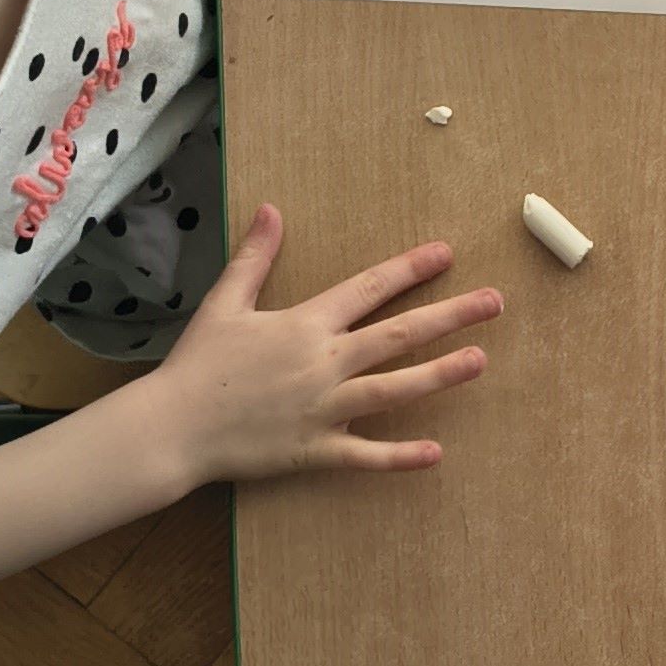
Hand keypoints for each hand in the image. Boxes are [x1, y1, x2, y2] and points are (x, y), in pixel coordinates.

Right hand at [149, 204, 495, 485]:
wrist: (170, 429)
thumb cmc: (198, 364)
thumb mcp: (225, 302)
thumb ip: (255, 256)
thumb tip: (270, 209)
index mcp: (306, 325)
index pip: (370, 288)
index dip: (410, 268)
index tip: (447, 253)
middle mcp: (324, 363)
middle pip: (398, 334)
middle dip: (450, 316)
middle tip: (495, 302)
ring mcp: (323, 408)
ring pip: (394, 390)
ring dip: (440, 375)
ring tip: (481, 361)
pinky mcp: (314, 450)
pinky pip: (364, 455)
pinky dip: (399, 456)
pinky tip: (435, 454)